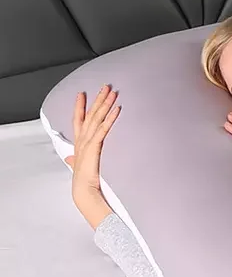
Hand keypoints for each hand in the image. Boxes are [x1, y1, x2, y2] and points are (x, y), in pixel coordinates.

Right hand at [66, 85, 119, 227]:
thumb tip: (69, 158)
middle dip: (97, 99)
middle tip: (105, 86)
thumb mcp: (77, 165)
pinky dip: (110, 118)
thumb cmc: (82, 179)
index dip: (80, 106)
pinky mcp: (95, 146)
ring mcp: (88, 141)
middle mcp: (82, 138)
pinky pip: (104, 129)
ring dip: (105, 104)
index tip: (82, 93)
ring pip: (97, 118)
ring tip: (112, 92)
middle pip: (90, 114)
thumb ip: (74, 159)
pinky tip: (117, 109)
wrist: (83, 190)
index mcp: (79, 142)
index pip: (78, 119)